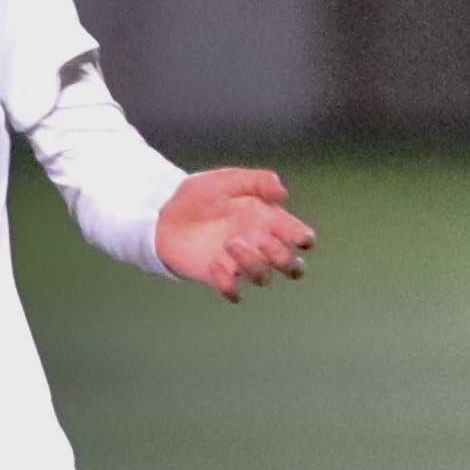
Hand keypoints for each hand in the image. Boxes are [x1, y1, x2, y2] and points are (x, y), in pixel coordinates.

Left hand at [156, 168, 315, 302]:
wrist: (165, 212)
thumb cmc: (201, 194)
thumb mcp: (229, 179)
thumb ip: (258, 181)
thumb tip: (283, 193)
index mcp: (268, 220)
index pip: (299, 238)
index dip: (304, 240)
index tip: (297, 236)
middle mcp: (258, 244)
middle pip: (291, 266)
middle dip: (284, 258)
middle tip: (263, 240)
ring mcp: (239, 262)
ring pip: (264, 278)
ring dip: (254, 264)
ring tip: (231, 244)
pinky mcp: (217, 276)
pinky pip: (233, 290)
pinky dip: (229, 283)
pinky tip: (215, 264)